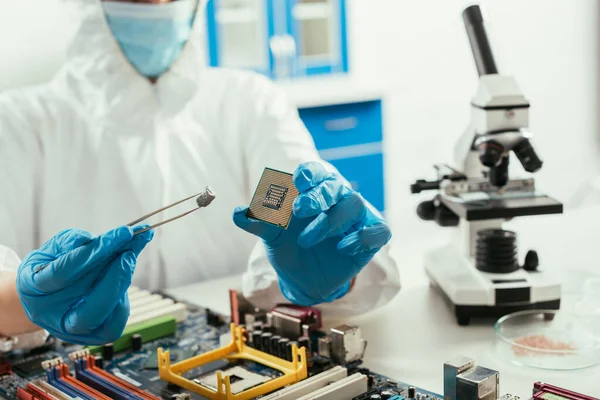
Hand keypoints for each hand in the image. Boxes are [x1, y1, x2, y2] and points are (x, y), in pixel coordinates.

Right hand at [17, 226, 153, 344]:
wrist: (44, 293)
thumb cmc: (50, 265)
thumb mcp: (53, 248)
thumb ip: (71, 241)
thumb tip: (96, 239)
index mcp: (33, 288)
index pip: (66, 271)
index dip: (97, 251)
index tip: (123, 233)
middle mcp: (50, 315)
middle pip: (88, 305)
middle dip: (115, 276)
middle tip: (131, 251)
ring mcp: (70, 329)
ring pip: (103, 317)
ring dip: (122, 284)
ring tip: (130, 256)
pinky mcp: (91, 336)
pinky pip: (114, 324)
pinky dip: (123, 300)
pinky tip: (124, 277)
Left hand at [234, 162, 391, 305]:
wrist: (303, 279)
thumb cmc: (290, 246)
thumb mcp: (272, 236)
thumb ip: (258, 222)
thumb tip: (238, 213)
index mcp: (313, 190)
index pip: (317, 171)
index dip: (310, 172)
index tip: (298, 180)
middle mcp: (336, 200)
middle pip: (336, 185)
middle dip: (318, 195)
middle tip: (298, 209)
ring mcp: (355, 219)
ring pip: (355, 204)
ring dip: (331, 220)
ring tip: (307, 240)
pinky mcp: (369, 239)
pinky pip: (378, 230)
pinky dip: (363, 237)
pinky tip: (343, 249)